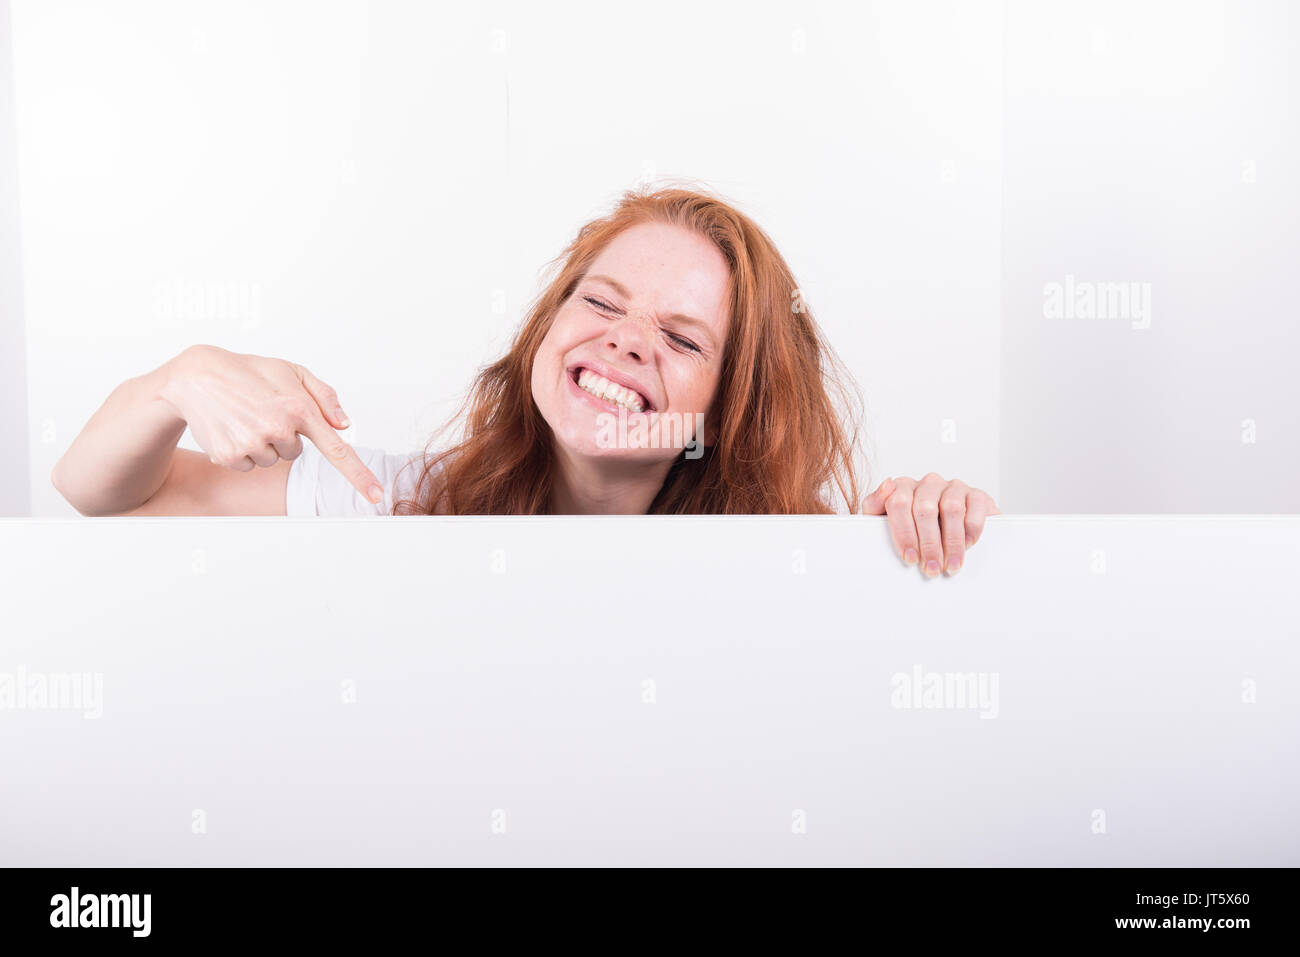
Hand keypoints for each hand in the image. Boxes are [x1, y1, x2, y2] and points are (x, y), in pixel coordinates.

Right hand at [158, 344, 384, 502]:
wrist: (198, 377)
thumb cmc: (249, 372)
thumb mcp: (292, 371)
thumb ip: (324, 397)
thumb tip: (345, 426)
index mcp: (300, 408)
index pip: (337, 450)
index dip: (359, 476)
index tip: (378, 496)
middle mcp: (278, 428)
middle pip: (295, 453)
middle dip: (283, 436)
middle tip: (262, 411)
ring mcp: (253, 444)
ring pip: (273, 460)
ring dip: (262, 444)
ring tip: (245, 417)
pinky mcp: (231, 455)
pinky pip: (250, 466)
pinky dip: (242, 451)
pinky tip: (231, 427)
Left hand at [860, 473, 1000, 575]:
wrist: (949, 527)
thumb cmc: (913, 527)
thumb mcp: (885, 519)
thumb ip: (875, 505)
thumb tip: (886, 486)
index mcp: (903, 487)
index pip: (899, 503)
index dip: (904, 533)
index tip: (910, 558)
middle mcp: (928, 484)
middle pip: (925, 509)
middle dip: (928, 544)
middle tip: (931, 568)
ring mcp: (953, 487)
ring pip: (951, 509)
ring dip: (951, 541)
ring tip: (950, 564)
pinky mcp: (976, 494)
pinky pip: (975, 507)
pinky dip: (971, 529)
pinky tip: (967, 545)